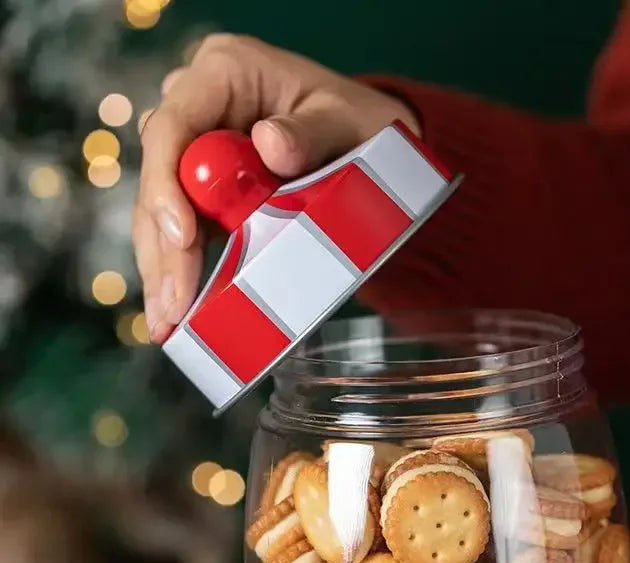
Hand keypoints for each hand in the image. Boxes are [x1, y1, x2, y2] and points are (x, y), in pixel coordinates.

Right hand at [133, 34, 418, 343]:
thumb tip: (270, 144)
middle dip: (163, 244)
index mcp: (225, 72)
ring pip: (161, 210)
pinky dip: (180, 270)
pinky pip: (182, 231)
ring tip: (167, 322)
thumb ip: (312, 132)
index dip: (168, 184)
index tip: (183, 238)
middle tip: (171, 304)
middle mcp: (200, 109)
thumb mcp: (348, 121)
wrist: (367, 140)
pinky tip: (175, 310)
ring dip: (164, 267)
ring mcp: (199, 150)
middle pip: (161, 176)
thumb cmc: (359, 122)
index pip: (175, 125)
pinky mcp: (206, 190)